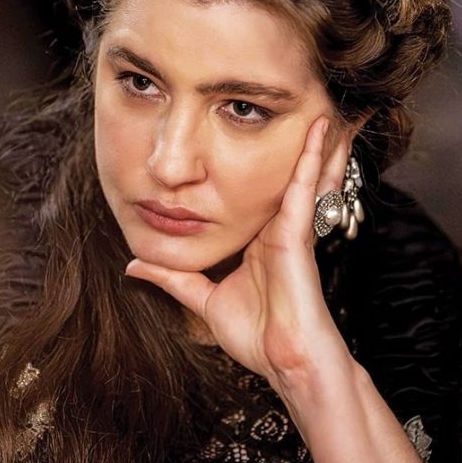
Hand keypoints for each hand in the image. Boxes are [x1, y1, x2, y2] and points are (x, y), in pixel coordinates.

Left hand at [125, 116, 354, 390]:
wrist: (284, 362)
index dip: (275, 160)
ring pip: (307, 172)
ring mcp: (292, 228)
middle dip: (308, 142)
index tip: (272, 128)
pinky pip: (303, 186)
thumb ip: (174, 279)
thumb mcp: (203, 299)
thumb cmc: (256, 336)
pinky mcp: (296, 233)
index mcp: (263, 238)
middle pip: (294, 173)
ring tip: (327, 100)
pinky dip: (312, 156)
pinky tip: (320, 128)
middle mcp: (280, 227)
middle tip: (317, 102)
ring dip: (318, 138)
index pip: (269, 189)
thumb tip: (134, 264)